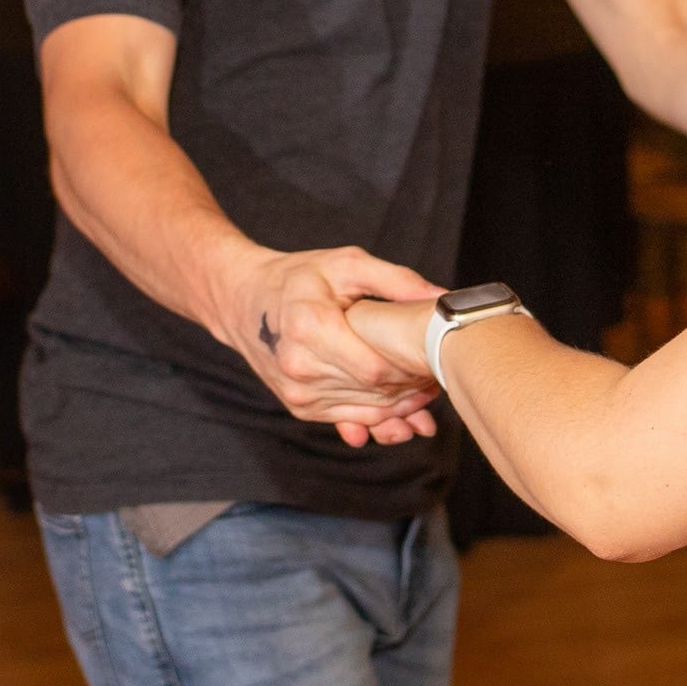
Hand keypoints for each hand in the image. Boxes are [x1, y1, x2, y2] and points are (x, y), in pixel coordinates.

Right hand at [209, 246, 443, 446]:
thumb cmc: (297, 278)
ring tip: (427, 391)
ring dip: (402, 409)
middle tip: (438, 375)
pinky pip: (351, 421)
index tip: (434, 358)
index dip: (412, 370)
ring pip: (366, 414)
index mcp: (310, 327)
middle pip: (374, 393)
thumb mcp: (345, 264)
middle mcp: (300, 366)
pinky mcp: (300, 407)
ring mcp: (297, 392)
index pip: (375, 369)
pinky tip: (402, 406)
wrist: (243, 302)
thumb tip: (443, 298)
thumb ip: (395, 280)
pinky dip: (380, 417)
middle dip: (412, 389)